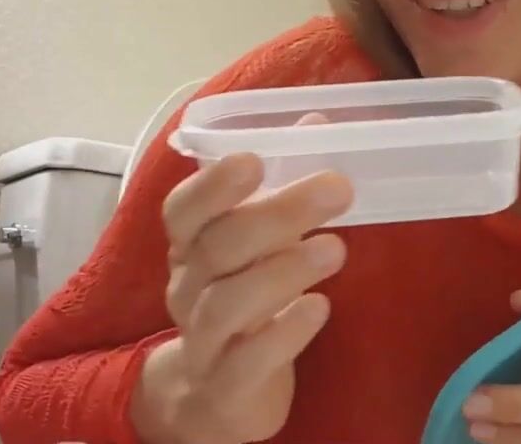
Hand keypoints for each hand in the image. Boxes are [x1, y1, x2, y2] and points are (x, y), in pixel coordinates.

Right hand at [131, 124, 352, 443]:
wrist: (214, 396)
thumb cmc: (244, 299)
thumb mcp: (255, 246)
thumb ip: (280, 187)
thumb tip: (316, 125)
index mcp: (191, 246)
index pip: (183, 210)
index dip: (213, 185)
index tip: (254, 160)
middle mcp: (188, 288)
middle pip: (218, 246)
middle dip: (277, 214)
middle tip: (337, 189)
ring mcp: (203, 340)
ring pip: (228, 303)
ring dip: (284, 270)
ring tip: (337, 250)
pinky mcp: (227, 386)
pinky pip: (248, 359)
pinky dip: (285, 332)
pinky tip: (320, 307)